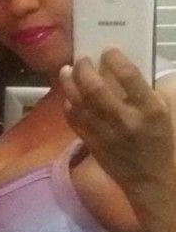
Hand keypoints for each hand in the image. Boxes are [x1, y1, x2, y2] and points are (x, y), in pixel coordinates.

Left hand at [59, 48, 174, 196]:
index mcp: (150, 109)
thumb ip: (152, 90)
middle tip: (82, 59)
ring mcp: (106, 134)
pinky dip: (69, 107)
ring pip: (80, 104)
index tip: (108, 50)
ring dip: (70, 84)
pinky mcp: (93, 145)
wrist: (151, 181)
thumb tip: (132, 67)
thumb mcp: (166, 113)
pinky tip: (68, 97)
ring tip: (66, 70)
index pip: (129, 77)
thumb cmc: (161, 142)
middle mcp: (126, 120)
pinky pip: (75, 122)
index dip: (115, 59)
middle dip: (85, 69)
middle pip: (96, 89)